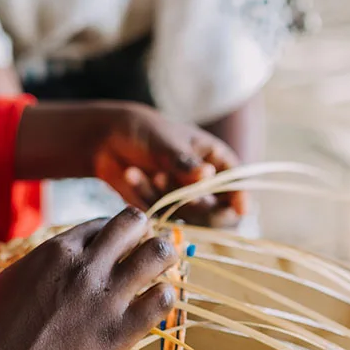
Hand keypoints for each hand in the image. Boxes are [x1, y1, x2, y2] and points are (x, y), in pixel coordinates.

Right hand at [0, 208, 178, 349]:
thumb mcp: (13, 279)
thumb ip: (45, 264)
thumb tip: (64, 255)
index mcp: (56, 250)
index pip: (103, 223)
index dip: (114, 235)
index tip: (117, 250)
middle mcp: (84, 267)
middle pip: (133, 223)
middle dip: (143, 232)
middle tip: (145, 250)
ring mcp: (103, 299)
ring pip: (157, 253)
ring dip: (163, 256)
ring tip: (162, 271)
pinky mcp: (117, 334)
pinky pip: (161, 301)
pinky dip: (163, 297)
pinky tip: (154, 305)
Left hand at [15, 101, 247, 225]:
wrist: (108, 140)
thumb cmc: (144, 131)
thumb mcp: (165, 142)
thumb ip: (184, 161)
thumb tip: (207, 175)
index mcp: (217, 160)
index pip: (239, 186)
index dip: (241, 199)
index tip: (239, 211)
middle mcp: (207, 184)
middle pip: (218, 213)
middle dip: (195, 202)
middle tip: (167, 178)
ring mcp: (185, 200)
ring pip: (188, 218)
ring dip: (165, 197)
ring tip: (148, 171)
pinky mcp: (164, 212)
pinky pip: (162, 218)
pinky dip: (146, 199)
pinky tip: (132, 175)